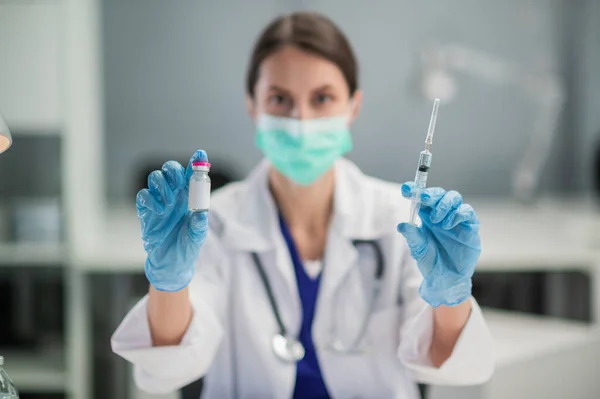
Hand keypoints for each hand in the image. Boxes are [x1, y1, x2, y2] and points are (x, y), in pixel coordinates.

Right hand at [136, 150, 208, 291]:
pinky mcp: (146, 211)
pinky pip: (144, 195)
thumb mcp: (197, 236)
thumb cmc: (186, 247)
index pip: (192, 174)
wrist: (171, 264)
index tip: (201, 154)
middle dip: (174, 170)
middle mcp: (174, 195)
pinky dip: (150, 199)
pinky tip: (159, 211)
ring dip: (162, 185)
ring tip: (169, 203)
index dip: (196, 162)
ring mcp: (159, 201)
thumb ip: (199, 224)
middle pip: (170, 169)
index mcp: (190, 197)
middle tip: (178, 182)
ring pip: (155, 178)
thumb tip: (201, 213)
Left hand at [397, 183, 480, 306]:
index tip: (406, 188)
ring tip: (436, 220)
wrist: (447, 279)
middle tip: (424, 198)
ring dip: (444, 204)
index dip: (414, 189)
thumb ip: (412, 236)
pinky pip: (467, 211)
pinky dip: (458, 214)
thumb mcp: (419, 249)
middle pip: (439, 193)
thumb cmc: (431, 262)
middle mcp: (441, 214)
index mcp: (426, 216)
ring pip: (454, 197)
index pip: (421, 197)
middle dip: (431, 193)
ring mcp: (456, 219)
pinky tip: (448, 225)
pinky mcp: (470, 227)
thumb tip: (402, 225)